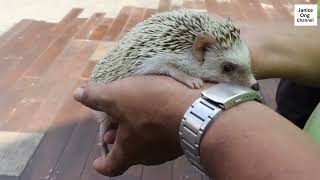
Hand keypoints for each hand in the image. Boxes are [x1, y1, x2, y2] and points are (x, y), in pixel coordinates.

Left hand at [73, 76, 205, 175]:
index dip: (102, 164)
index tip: (97, 161)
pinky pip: (161, 136)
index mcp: (129, 151)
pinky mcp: (181, 139)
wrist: (197, 111)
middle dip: (118, 140)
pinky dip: (153, 127)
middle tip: (115, 125)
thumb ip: (96, 96)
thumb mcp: (118, 96)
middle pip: (128, 153)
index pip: (111, 167)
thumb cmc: (152, 106)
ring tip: (136, 113)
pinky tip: (157, 110)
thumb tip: (78, 94)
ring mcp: (166, 149)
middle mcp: (148, 156)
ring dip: (136, 131)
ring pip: (145, 144)